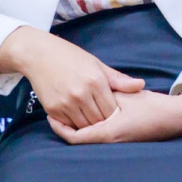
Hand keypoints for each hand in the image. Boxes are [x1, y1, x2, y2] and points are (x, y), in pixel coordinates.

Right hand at [0, 27, 144, 129]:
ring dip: (90, 125)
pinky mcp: (52, 109)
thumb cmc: (72, 57)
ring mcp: (65, 103)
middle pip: (99, 120)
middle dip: (104, 122)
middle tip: (107, 120)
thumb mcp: (97, 64)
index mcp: (96, 82)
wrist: (40, 55)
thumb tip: (141, 85)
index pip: (112, 109)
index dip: (116, 114)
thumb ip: (118, 79)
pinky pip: (68, 125)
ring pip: (84, 126)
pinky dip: (75, 124)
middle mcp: (81, 94)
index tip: (117, 113)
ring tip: (94, 120)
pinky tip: (79, 117)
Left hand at [48, 89, 181, 143]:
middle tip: (54, 111)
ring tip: (67, 112)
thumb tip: (84, 92)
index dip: (59, 127)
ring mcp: (116, 143)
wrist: (175, 118)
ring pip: (88, 138)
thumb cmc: (151, 106)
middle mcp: (109, 141)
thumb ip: (104, 95)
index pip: (74, 136)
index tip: (50, 115)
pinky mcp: (122, 140)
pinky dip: (89, 128)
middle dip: (65, 127)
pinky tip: (88, 116)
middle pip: (79, 139)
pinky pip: (98, 137)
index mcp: (108, 132)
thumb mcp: (126, 96)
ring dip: (77, 127)